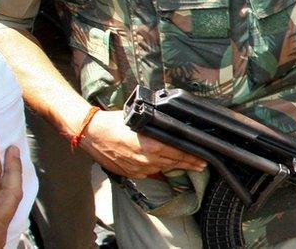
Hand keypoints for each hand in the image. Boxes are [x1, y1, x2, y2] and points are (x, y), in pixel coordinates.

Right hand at [79, 109, 206, 178]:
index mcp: (151, 145)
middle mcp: (146, 160)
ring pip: (163, 169)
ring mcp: (138, 169)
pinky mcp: (131, 173)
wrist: (92, 134)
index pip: (178, 152)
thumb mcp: (140, 121)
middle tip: (202, 164)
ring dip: (177, 167)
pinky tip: (167, 167)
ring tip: (190, 167)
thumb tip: (171, 127)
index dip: (192, 156)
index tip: (203, 157)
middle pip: (174, 163)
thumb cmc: (115, 123)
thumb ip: (157, 128)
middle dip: (189, 163)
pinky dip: (159, 169)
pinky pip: (150, 172)